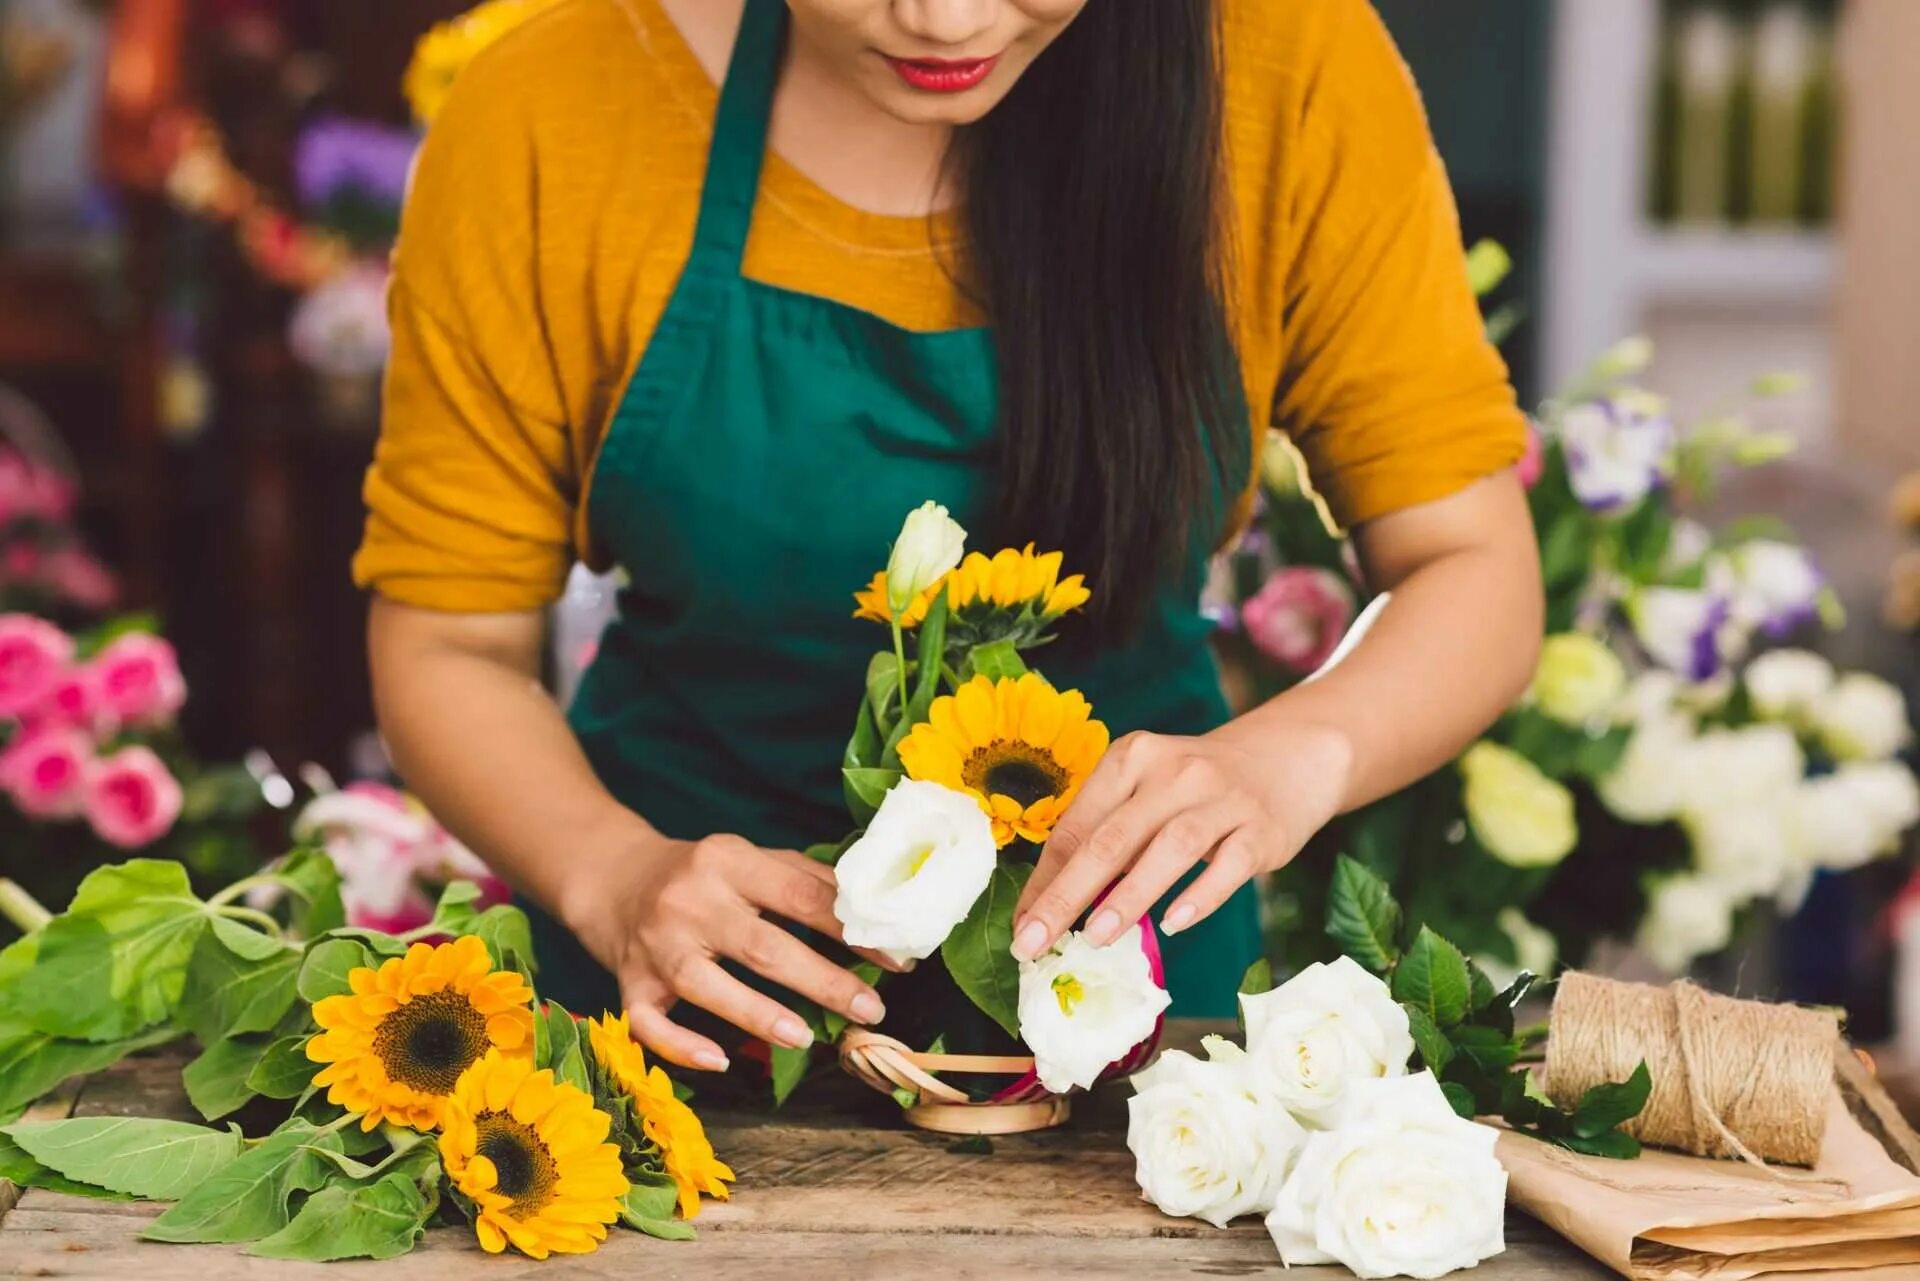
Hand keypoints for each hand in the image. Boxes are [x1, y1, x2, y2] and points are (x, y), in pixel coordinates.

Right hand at [564, 831, 892, 1071]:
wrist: (612, 878)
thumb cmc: (701, 873)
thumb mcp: (749, 858)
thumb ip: (804, 878)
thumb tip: (873, 911)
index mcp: (727, 860)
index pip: (799, 896)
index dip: (851, 930)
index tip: (896, 960)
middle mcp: (688, 901)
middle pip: (761, 946)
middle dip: (822, 981)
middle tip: (870, 1009)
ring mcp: (654, 945)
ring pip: (706, 985)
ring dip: (758, 1014)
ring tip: (806, 1037)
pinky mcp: (628, 983)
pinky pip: (649, 1024)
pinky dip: (681, 1046)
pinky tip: (721, 1062)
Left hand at [1010, 721, 1352, 959]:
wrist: (1286, 757)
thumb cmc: (1195, 789)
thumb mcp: (1146, 792)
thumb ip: (1106, 835)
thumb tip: (1051, 906)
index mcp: (1131, 759)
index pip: (1077, 826)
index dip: (1044, 880)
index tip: (1020, 928)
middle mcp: (1173, 772)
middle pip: (1111, 838)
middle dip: (1067, 895)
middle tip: (1035, 942)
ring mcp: (1220, 798)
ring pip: (1169, 847)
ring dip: (1129, 895)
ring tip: (1095, 938)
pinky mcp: (1260, 828)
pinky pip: (1228, 866)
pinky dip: (1200, 896)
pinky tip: (1174, 924)